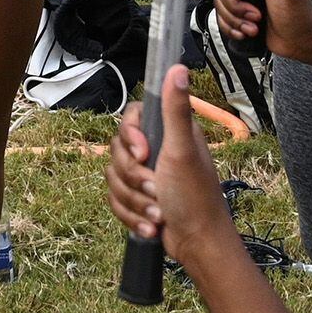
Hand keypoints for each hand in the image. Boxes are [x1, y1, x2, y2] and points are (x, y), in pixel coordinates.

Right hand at [105, 67, 238, 262]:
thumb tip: (178, 67)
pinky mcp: (139, 198)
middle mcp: (158, 150)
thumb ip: (176, 110)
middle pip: (117, 151)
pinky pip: (116, 200)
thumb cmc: (194, 198)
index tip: (142, 154)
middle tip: (155, 190)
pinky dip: (132, 216)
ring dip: (134, 202)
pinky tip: (152, 226)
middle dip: (133, 178)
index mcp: (169, 133)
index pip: (131, 118)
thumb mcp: (183, 151)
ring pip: (114, 179)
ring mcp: (147, 176)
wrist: (197, 245)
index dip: (129, 137)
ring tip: (158, 213)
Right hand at [211, 0, 311, 61]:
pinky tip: (246, 33)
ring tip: (255, 27)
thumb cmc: (299, 13)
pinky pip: (222, 22)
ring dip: (236, 21)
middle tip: (257, 14)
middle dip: (236, 7)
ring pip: (220, 7)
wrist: (302, 41)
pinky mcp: (240, 20)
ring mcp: (242, 4)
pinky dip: (232, 30)